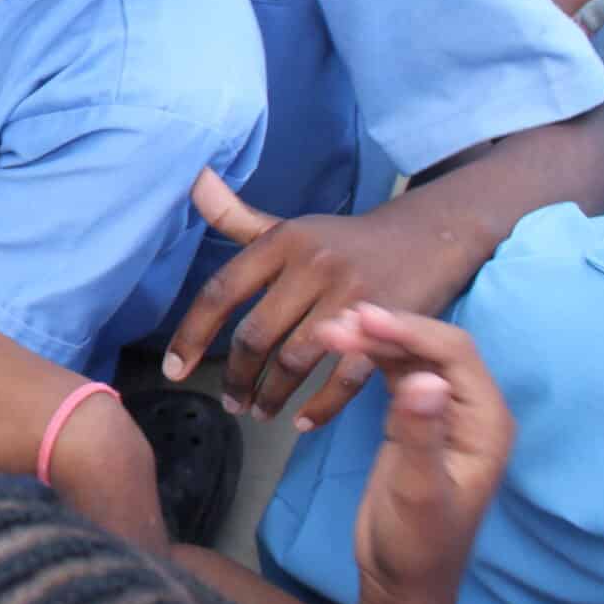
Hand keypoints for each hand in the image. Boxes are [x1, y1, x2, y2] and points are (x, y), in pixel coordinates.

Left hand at [167, 172, 439, 428]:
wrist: (429, 236)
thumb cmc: (343, 241)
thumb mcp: (290, 226)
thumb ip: (237, 217)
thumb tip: (196, 181)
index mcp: (282, 241)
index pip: (222, 291)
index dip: (192, 334)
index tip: (174, 370)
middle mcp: (313, 264)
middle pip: (256, 334)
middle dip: (237, 376)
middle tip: (230, 402)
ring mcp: (352, 295)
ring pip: (295, 360)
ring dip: (272, 395)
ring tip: (260, 412)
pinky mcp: (388, 325)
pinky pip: (345, 377)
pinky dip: (321, 407)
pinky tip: (303, 422)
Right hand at [319, 304, 514, 603]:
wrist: (403, 581)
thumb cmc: (416, 545)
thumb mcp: (416, 493)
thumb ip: (420, 434)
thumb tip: (425, 379)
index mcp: (487, 423)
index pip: (454, 354)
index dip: (410, 330)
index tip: (360, 317)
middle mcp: (473, 410)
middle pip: (434, 347)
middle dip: (388, 329)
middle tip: (335, 323)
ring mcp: (445, 413)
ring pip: (413, 356)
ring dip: (375, 340)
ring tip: (329, 332)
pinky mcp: (418, 419)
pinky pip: (398, 374)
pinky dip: (371, 357)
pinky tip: (341, 348)